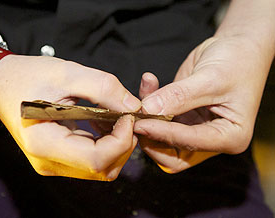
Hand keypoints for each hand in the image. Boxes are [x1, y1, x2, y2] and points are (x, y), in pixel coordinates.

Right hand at [0, 55, 140, 180]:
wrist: (0, 83)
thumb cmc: (26, 76)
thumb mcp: (66, 73)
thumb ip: (103, 88)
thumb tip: (134, 106)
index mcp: (44, 143)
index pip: (96, 159)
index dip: (122, 140)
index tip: (129, 115)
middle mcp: (47, 161)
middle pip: (102, 168)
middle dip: (124, 144)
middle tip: (128, 116)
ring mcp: (52, 163)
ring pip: (100, 168)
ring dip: (116, 145)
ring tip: (116, 117)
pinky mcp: (57, 158)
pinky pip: (90, 160)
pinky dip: (106, 144)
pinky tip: (104, 122)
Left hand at [134, 36, 271, 172]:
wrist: (239, 46)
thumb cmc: (237, 61)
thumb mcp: (211, 78)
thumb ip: (180, 96)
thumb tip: (149, 108)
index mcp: (230, 137)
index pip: (191, 143)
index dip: (163, 134)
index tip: (140, 123)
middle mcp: (211, 139)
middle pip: (173, 153)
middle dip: (151, 137)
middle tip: (135, 117)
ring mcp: (194, 129)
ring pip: (161, 138)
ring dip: (147, 118)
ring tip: (142, 93)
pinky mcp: (181, 117)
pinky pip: (159, 118)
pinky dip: (150, 103)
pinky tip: (148, 83)